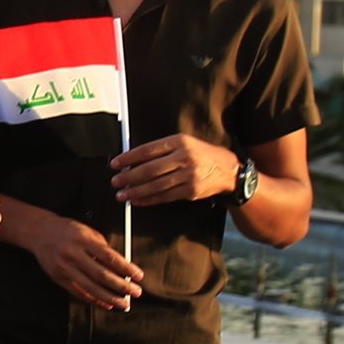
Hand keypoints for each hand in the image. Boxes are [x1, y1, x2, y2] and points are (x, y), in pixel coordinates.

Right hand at [17, 203, 141, 311]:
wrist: (39, 232)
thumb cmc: (68, 231)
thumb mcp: (88, 232)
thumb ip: (103, 248)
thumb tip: (122, 268)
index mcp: (83, 240)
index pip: (109, 257)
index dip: (126, 268)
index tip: (139, 276)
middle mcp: (73, 254)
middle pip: (101, 275)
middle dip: (121, 286)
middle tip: (136, 292)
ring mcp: (64, 268)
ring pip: (91, 287)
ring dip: (110, 298)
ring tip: (124, 303)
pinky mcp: (58, 278)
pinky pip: (79, 292)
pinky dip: (94, 300)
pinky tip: (106, 304)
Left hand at [112, 135, 237, 207]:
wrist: (228, 171)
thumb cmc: (201, 155)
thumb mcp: (185, 143)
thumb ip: (162, 150)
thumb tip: (132, 159)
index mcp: (180, 142)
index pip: (148, 150)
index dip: (129, 158)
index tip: (115, 163)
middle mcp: (184, 157)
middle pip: (150, 169)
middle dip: (129, 177)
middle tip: (115, 181)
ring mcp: (188, 175)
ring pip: (156, 185)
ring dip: (135, 191)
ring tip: (122, 194)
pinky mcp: (190, 191)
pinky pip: (165, 196)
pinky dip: (148, 199)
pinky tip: (137, 200)